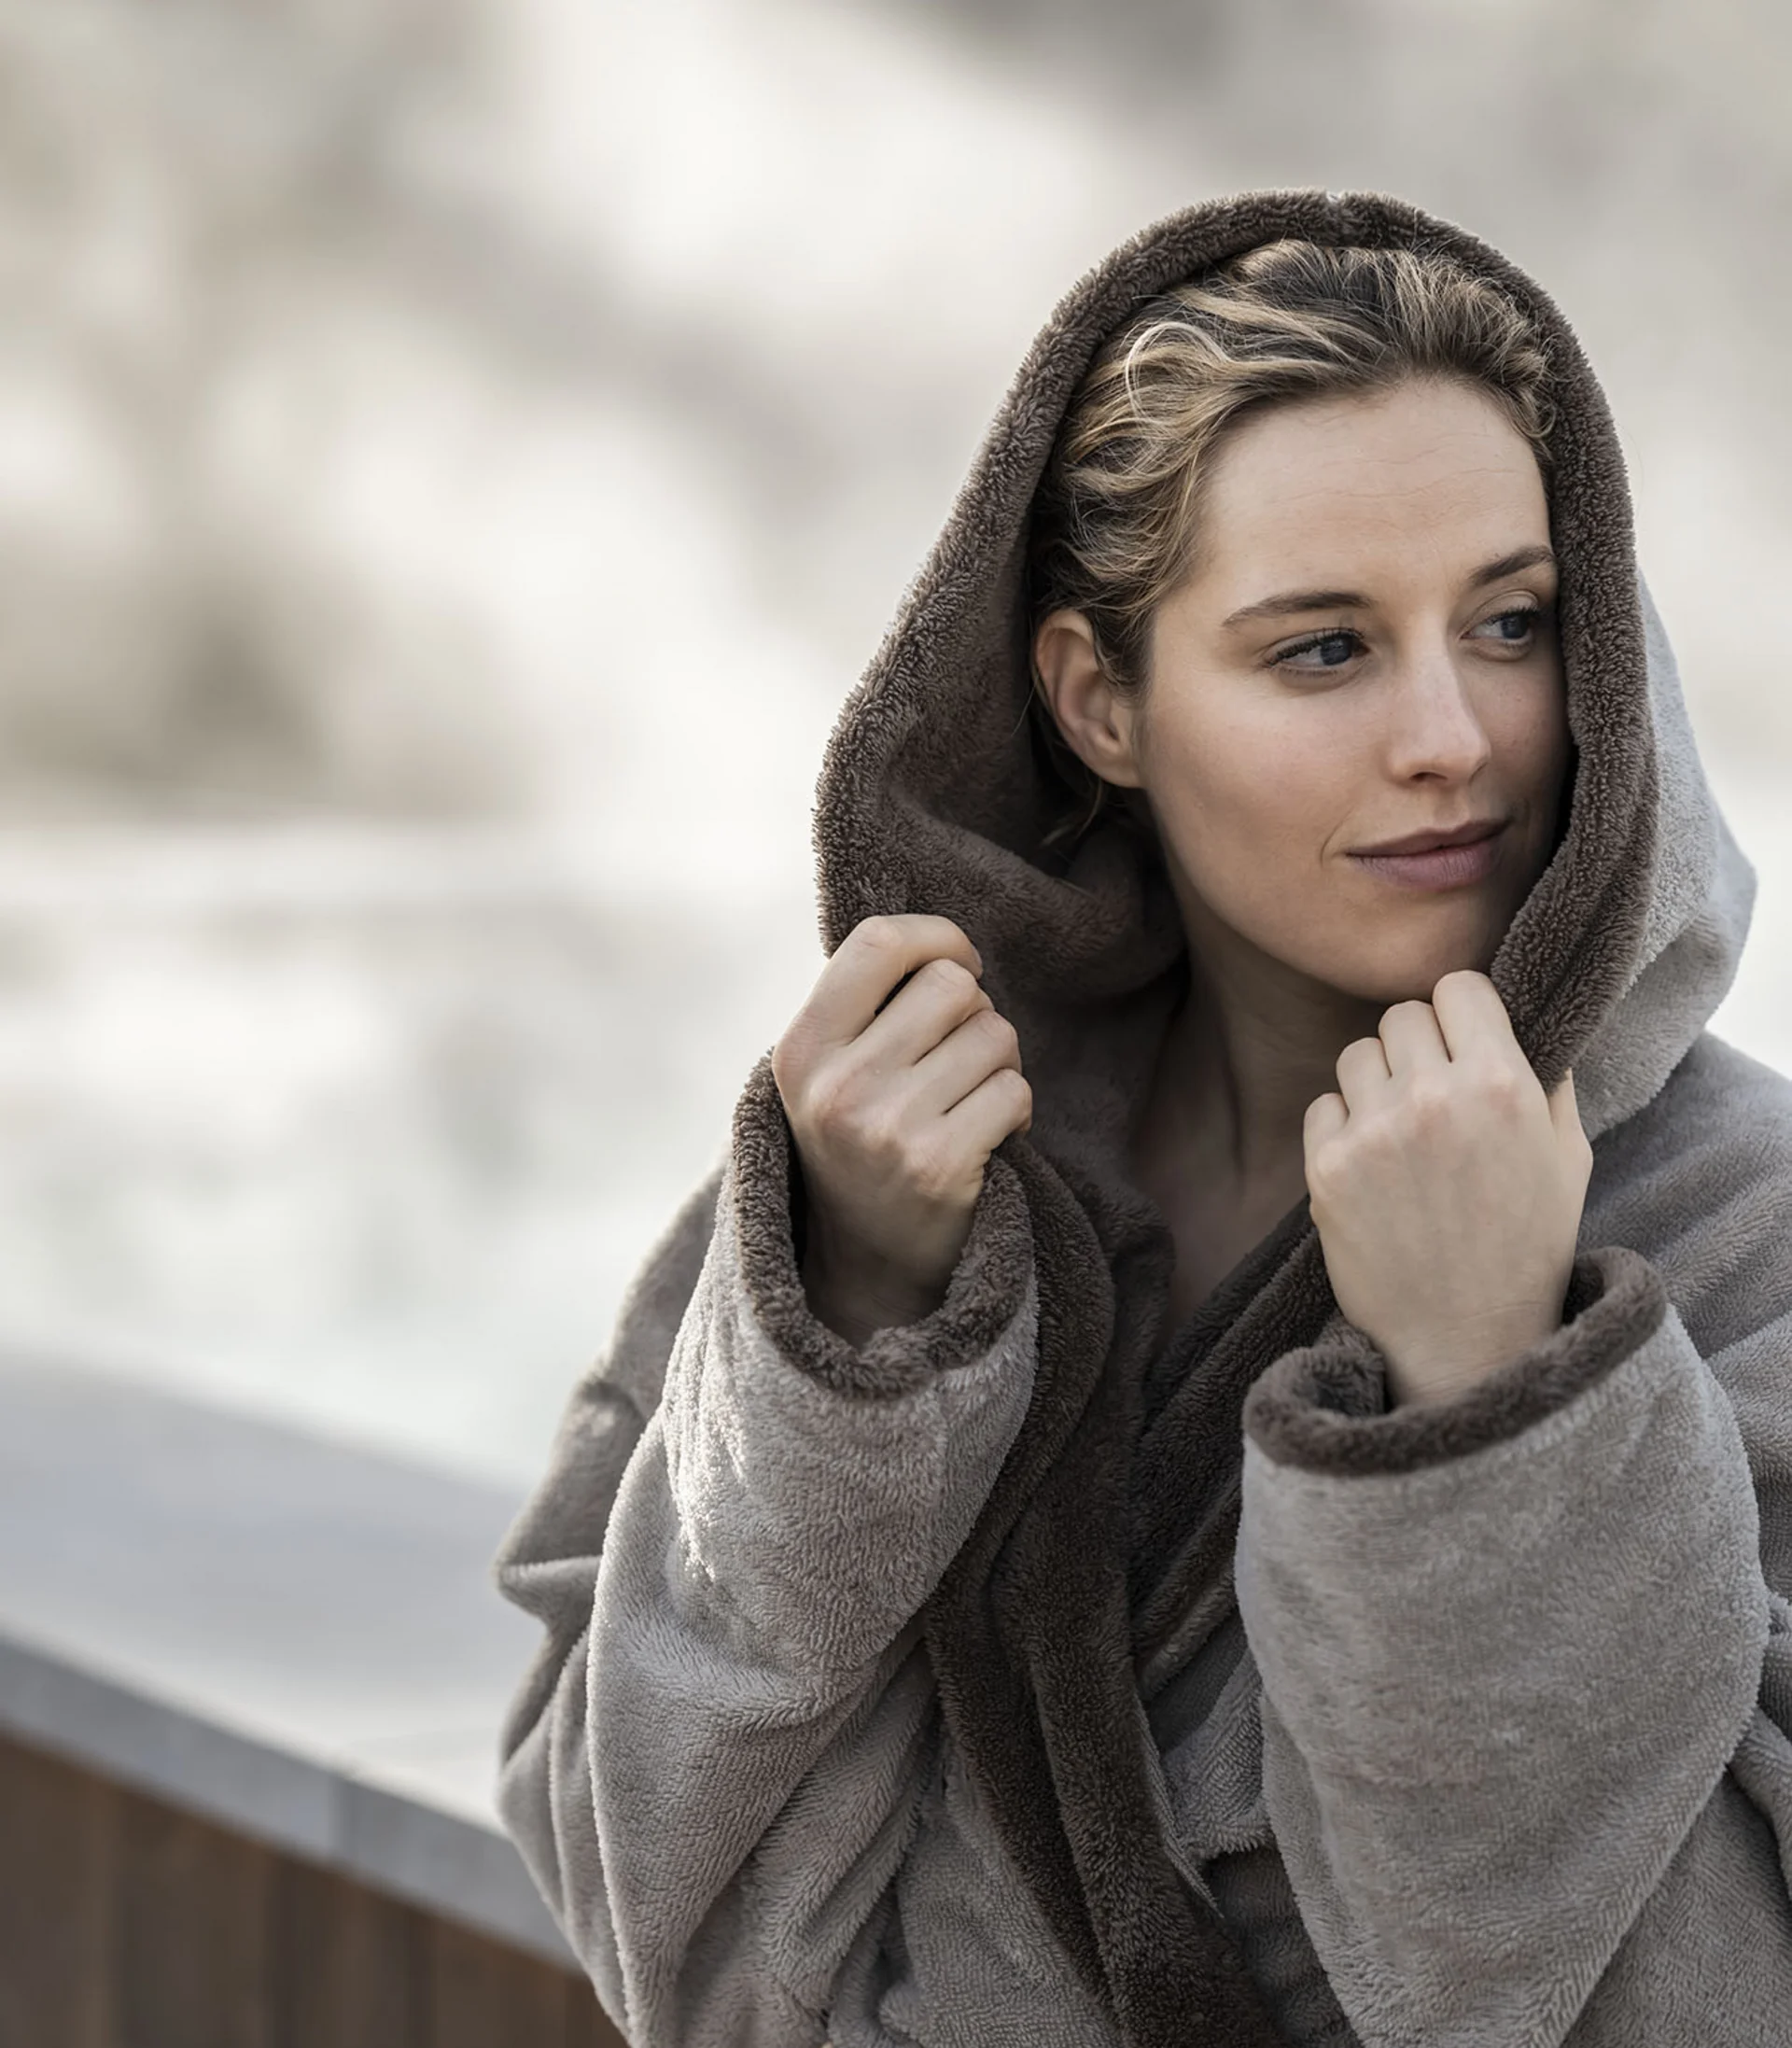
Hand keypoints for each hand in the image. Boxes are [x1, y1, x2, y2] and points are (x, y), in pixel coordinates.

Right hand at [771, 914, 1032, 1344]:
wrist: (868, 1266)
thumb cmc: (864, 1141)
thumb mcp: (833, 1070)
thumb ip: (868, 1003)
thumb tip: (946, 941)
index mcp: (802, 1048)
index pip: (878, 942)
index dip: (938, 938)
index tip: (958, 966)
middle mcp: (836, 1085)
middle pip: (952, 985)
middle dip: (975, 1012)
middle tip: (959, 1056)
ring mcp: (886, 1127)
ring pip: (994, 1034)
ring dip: (999, 1063)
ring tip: (966, 1101)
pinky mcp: (939, 1165)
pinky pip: (1015, 1090)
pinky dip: (1016, 1109)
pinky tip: (986, 1137)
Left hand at [1302, 970, 1592, 1407]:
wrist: (1467, 1339)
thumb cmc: (1526, 1247)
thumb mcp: (1568, 1157)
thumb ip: (1547, 1079)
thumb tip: (1524, 1017)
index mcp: (1501, 1084)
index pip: (1458, 986)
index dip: (1461, 1011)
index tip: (1462, 1039)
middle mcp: (1433, 1098)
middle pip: (1402, 1015)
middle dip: (1418, 1047)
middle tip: (1433, 1095)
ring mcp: (1374, 1132)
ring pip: (1357, 1055)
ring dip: (1377, 1083)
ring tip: (1404, 1134)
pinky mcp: (1327, 1167)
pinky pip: (1322, 1104)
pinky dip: (1343, 1126)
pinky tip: (1374, 1168)